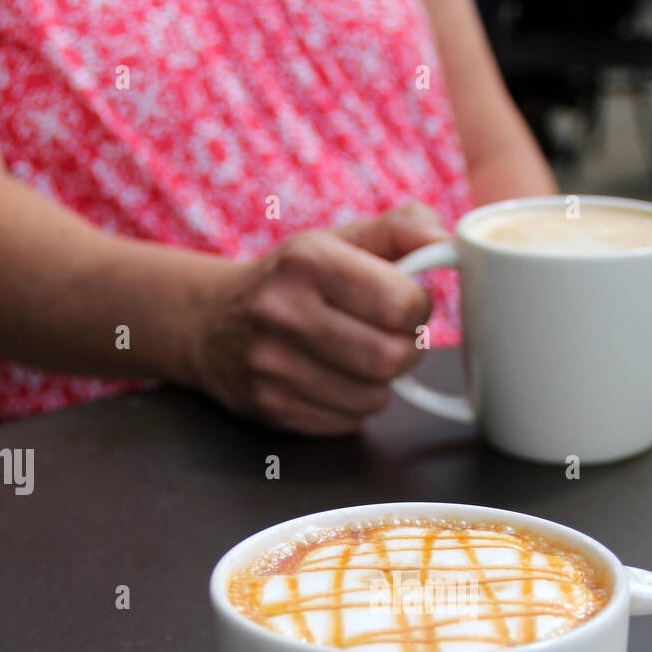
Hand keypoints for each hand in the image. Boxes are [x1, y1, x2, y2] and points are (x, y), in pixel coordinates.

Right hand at [187, 203, 448, 434]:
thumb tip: (443, 239)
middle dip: (405, 351)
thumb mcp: (339, 239)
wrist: (209, 322)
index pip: (400, 303)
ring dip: (380, 382)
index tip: (405, 303)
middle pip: (390, 358)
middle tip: (390, 337)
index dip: (418, 308)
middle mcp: (283, 312)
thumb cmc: (291, 279)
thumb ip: (400, 229)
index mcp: (307, 260)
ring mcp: (272, 366)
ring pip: (374, 398)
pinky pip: (347, 422)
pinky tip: (332, 379)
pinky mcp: (272, 407)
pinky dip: (352, 405)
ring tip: (357, 357)